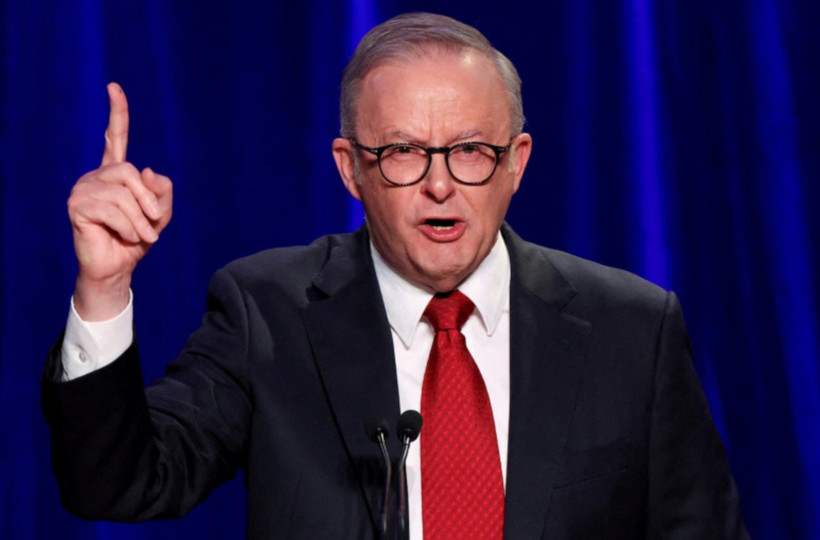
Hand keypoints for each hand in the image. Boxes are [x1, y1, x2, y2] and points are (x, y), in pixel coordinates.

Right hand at [67, 83, 172, 319]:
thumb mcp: (159, 215)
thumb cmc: (136, 241)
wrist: (116, 268)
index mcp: (116, 174)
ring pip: (123, 193)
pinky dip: (128, 227)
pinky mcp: (77, 206)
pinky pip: (112, 209)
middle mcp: (96, 176)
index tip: (114, 87)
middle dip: (148, 200)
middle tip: (154, 224)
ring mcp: (83, 189)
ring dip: (140, 220)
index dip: (117, 113)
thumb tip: (146, 169)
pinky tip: (126, 237)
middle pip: (130, 172)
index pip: (116, 137)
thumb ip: (161, 192)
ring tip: (140, 236)